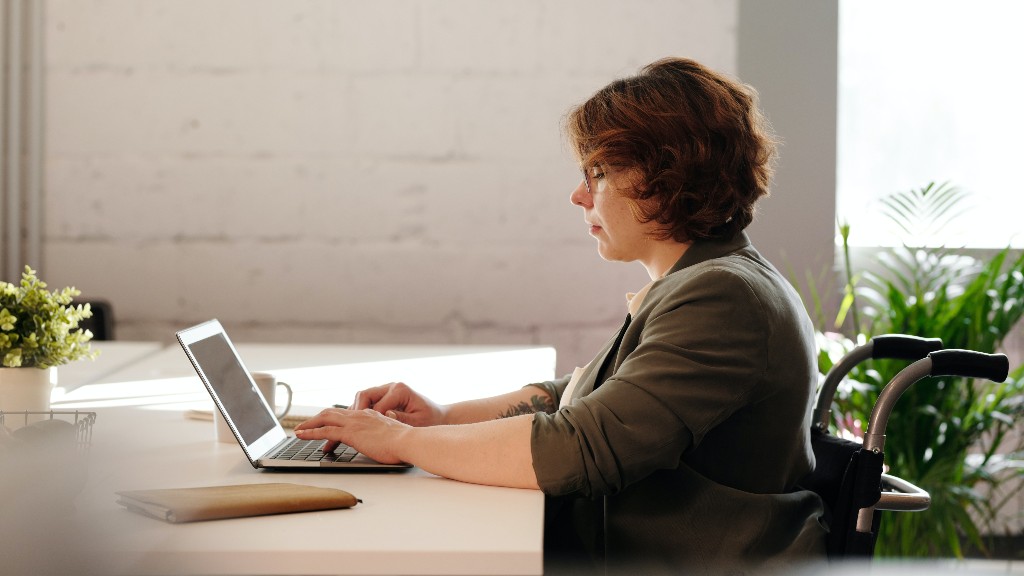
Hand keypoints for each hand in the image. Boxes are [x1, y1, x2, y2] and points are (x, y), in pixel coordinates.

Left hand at [294, 408, 408, 463]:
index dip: (333, 418)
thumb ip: (383, 435)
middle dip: (316, 419)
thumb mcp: (391, 435)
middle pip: (332, 413)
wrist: (408, 441)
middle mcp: (360, 415)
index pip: (346, 414)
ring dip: (309, 424)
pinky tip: (302, 435)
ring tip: (298, 430)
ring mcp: (354, 423)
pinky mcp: (350, 433)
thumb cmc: (405, 442)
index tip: (326, 424)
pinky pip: (325, 431)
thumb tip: (383, 441)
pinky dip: (311, 432)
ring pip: (325, 419)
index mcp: (369, 415)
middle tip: (306, 425)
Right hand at [351, 382, 446, 426]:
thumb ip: (401, 418)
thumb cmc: (430, 419)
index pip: (376, 404)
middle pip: (364, 395)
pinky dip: (361, 412)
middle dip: (356, 411)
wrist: (438, 415)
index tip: (363, 432)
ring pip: (362, 398)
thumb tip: (386, 415)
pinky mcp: (384, 396)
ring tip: (351, 427)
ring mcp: (386, 390)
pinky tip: (358, 425)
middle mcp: (391, 387)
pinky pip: (367, 402)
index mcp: (399, 390)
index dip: (368, 419)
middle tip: (350, 428)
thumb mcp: (418, 421)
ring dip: (356, 411)